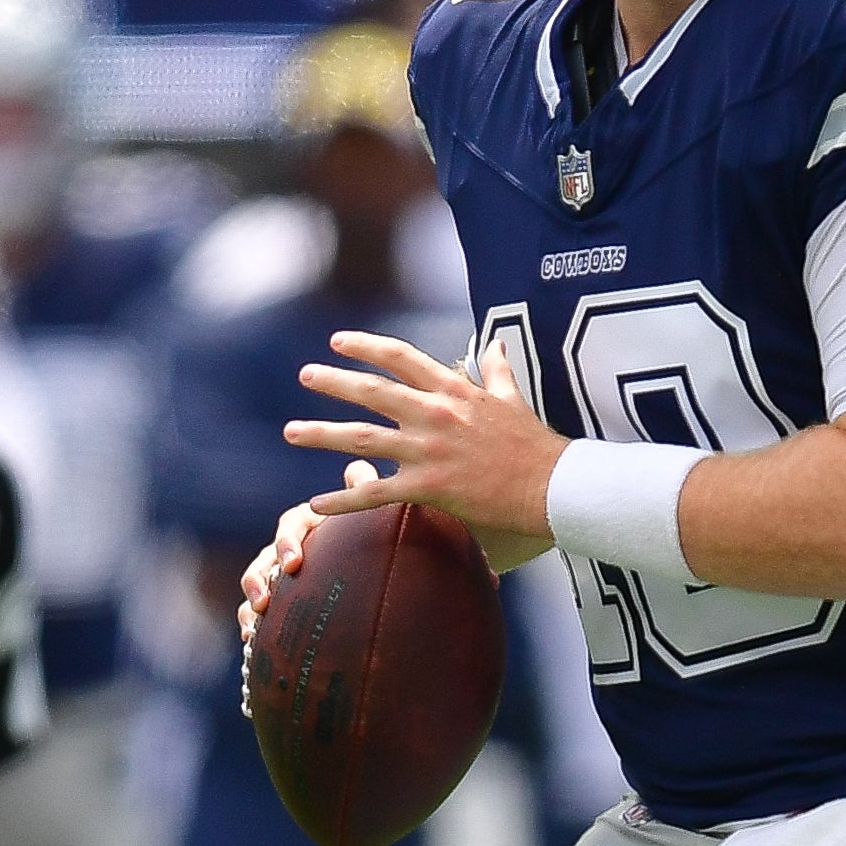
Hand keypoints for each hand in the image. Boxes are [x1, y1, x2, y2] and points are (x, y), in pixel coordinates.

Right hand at [236, 489, 349, 711]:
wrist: (371, 562)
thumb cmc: (371, 530)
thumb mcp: (370, 510)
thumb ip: (364, 491)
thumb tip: (360, 468)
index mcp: (311, 522)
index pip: (292, 525)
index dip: (288, 541)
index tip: (294, 563)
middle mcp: (290, 545)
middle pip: (266, 556)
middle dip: (263, 576)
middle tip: (268, 598)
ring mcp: (280, 571)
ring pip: (256, 581)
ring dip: (251, 597)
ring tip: (254, 617)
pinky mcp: (278, 596)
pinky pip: (255, 608)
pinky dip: (249, 620)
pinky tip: (250, 638)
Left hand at [286, 330, 564, 547]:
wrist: (554, 486)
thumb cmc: (536, 446)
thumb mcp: (514, 398)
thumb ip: (497, 370)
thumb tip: (495, 342)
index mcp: (454, 391)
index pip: (401, 358)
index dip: (366, 347)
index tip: (338, 341)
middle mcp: (436, 414)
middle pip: (373, 392)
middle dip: (334, 381)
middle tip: (305, 375)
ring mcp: (430, 450)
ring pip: (363, 439)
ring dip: (323, 434)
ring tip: (292, 431)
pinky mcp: (430, 487)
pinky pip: (376, 493)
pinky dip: (343, 500)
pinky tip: (315, 504)